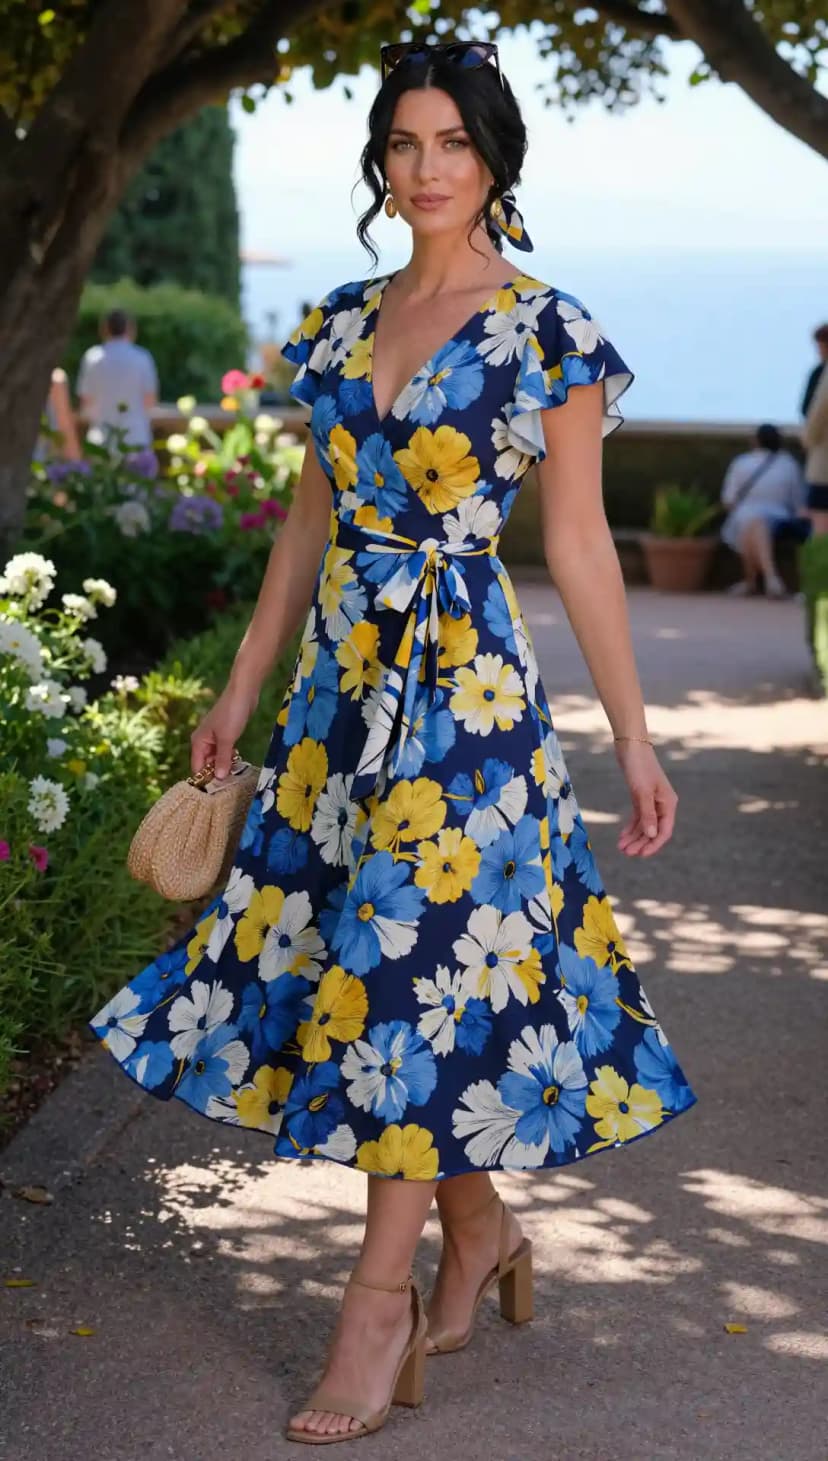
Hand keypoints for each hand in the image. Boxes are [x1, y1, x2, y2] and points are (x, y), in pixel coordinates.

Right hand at [190, 681, 259, 779]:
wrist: (243, 693)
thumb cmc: (231, 714)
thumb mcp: (227, 739)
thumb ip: (223, 759)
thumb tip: (219, 778)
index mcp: (198, 741)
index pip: (197, 767)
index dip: (204, 779)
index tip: (215, 793)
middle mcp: (203, 741)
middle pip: (206, 764)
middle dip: (215, 774)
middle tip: (228, 788)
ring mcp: (215, 738)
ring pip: (216, 758)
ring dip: (224, 767)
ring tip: (233, 779)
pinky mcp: (226, 735)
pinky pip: (225, 752)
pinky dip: (229, 758)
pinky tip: (237, 765)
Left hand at [614, 740, 676, 857]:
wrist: (631, 746)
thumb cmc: (639, 766)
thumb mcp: (642, 792)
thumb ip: (647, 814)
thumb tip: (652, 835)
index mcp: (668, 803)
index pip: (664, 831)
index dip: (653, 845)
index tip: (641, 854)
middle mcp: (662, 804)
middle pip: (653, 830)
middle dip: (641, 843)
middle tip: (626, 853)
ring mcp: (651, 801)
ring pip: (645, 825)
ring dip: (634, 837)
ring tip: (621, 848)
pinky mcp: (641, 796)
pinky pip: (638, 817)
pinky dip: (631, 827)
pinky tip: (623, 836)